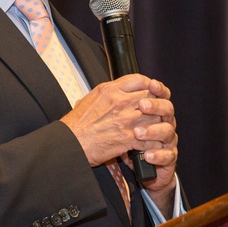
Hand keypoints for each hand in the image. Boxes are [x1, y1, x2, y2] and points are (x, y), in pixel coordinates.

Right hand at [61, 74, 176, 174]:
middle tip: (158, 113)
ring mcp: (125, 120)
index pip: (138, 79)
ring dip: (158, 125)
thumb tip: (111, 93)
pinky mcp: (127, 138)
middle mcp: (120, 102)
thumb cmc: (75, 126)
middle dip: (157, 106)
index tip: (152, 91)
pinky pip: (150, 139)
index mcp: (109, 90)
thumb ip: (104, 95)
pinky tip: (151, 146)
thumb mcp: (88, 100)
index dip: (149, 85)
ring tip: (157, 131)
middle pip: (151, 97)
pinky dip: (153, 143)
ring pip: (155, 117)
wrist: (69, 144)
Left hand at [129, 77, 177, 215]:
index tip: (151, 85)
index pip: (161, 95)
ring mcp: (167, 141)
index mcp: (154, 112)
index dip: (158, 89)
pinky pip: (168, 155)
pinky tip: (147, 155)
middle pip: (167, 109)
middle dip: (155, 106)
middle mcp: (163, 124)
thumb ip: (121, 105)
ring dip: (153, 131)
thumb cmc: (124, 143)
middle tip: (142, 106)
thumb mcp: (118, 122)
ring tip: (138, 133)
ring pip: (168, 131)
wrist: (137, 171)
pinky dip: (158, 155)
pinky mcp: (168, 158)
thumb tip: (112, 89)